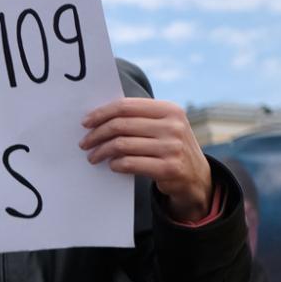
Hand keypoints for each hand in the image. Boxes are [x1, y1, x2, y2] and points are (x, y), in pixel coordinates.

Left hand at [80, 98, 211, 219]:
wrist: (195, 176)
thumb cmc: (169, 147)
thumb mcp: (163, 126)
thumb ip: (139, 117)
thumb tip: (98, 116)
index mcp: (170, 110)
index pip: (126, 106)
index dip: (101, 113)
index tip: (86, 123)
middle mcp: (173, 126)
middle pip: (120, 125)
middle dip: (97, 134)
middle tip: (84, 143)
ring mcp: (172, 147)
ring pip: (121, 145)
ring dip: (101, 152)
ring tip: (93, 156)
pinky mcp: (168, 168)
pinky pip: (129, 163)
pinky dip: (115, 164)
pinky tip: (111, 165)